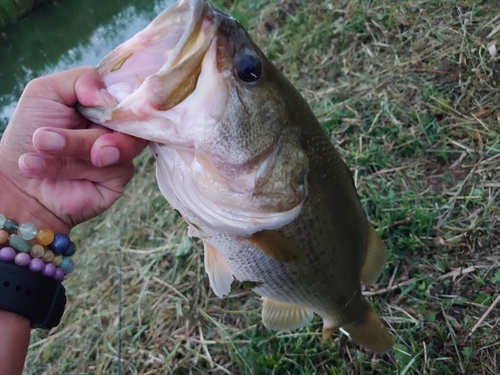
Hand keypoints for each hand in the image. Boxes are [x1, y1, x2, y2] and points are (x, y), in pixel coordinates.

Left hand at [0, 67, 147, 232]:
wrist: (17, 182)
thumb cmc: (29, 133)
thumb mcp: (45, 92)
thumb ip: (82, 79)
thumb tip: (109, 97)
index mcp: (105, 104)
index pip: (132, 95)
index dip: (127, 100)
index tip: (102, 107)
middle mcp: (118, 127)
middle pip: (128, 122)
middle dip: (83, 134)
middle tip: (44, 140)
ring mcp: (121, 153)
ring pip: (120, 146)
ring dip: (76, 148)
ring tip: (41, 150)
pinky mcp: (119, 179)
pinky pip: (115, 169)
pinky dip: (75, 169)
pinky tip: (45, 170)